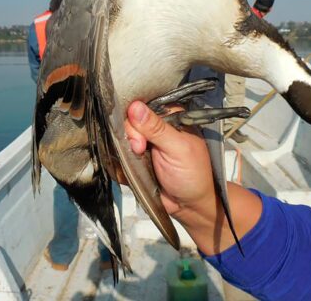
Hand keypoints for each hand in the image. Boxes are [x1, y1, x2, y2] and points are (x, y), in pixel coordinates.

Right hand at [124, 101, 215, 218]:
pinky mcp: (134, 159)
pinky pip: (117, 156)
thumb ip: (157, 128)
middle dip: (130, 136)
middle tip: (140, 150)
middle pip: (127, 121)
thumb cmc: (193, 174)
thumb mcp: (178, 149)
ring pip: (119, 139)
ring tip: (139, 163)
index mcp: (169, 116)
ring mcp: (142, 143)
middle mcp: (154, 127)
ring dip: (124, 152)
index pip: (143, 105)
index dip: (135, 116)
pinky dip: (120, 164)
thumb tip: (135, 106)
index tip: (139, 134)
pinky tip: (130, 171)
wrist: (189, 205)